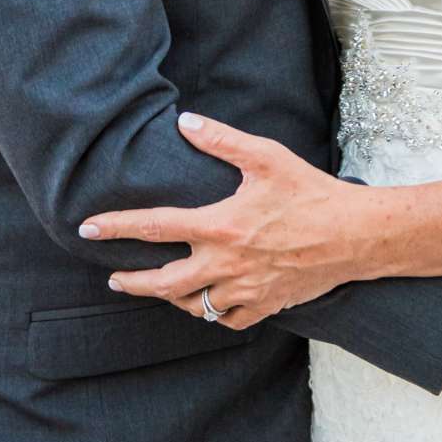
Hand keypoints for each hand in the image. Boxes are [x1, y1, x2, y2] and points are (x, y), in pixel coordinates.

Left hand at [79, 112, 362, 326]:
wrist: (352, 236)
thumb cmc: (309, 192)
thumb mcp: (265, 157)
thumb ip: (222, 141)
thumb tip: (186, 122)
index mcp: (220, 225)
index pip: (155, 226)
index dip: (117, 227)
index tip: (89, 228)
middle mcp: (225, 263)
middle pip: (163, 283)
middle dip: (132, 281)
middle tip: (113, 278)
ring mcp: (243, 291)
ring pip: (191, 306)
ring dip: (169, 297)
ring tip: (159, 286)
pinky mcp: (263, 307)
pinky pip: (225, 320)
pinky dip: (211, 312)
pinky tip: (206, 301)